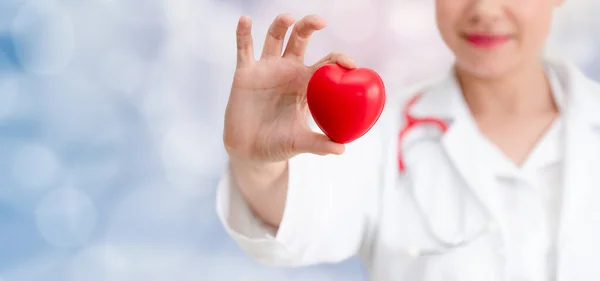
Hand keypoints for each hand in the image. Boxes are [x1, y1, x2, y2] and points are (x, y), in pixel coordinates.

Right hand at [223, 13, 355, 163]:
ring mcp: (267, 69)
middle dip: (309, 26)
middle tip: (320, 22)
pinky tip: (244, 20)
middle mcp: (288, 70)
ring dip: (281, 24)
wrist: (250, 151)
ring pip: (275, 37)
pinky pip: (244, 48)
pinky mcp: (245, 72)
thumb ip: (319, 144)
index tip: (349, 63)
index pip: (326, 63)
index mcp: (307, 84)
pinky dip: (243, 33)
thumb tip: (341, 149)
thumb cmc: (279, 145)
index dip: (338, 58)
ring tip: (288, 18)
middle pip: (300, 39)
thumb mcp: (300, 143)